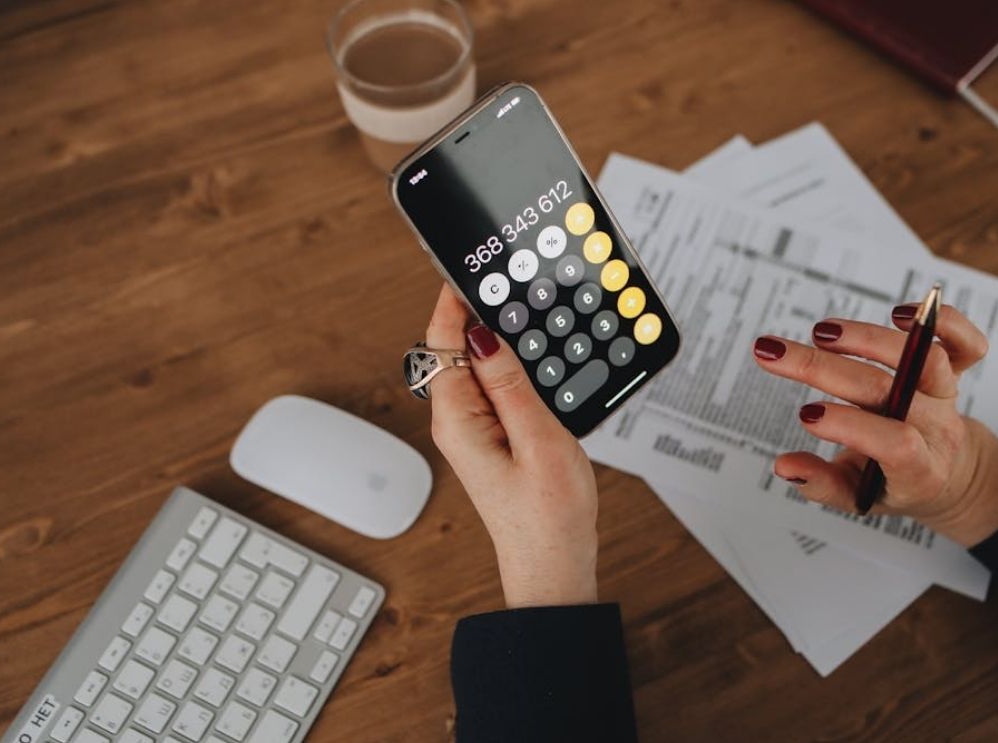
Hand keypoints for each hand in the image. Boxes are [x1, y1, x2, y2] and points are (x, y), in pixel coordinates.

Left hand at [426, 285, 598, 606]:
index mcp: (458, 421)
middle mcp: (458, 422)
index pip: (442, 342)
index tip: (472, 267)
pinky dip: (517, 367)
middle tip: (516, 284)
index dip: (455, 301)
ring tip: (531, 316)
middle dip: (484, 314)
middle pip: (459, 349)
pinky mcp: (495, 435)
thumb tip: (481, 335)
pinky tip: (540, 360)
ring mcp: (476, 429)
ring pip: (482, 366)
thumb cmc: (547, 517)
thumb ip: (510, 384)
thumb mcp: (538, 441)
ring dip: (504, 341)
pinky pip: (499, 387)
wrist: (555, 565)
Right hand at [752, 304, 997, 546]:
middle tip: (774, 354)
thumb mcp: (857, 497)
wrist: (947, 474)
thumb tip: (784, 465)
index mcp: (918, 470)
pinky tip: (900, 314)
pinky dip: (946, 321)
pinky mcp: (958, 371)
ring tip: (819, 332)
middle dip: (824, 368)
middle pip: (890, 391)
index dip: (851, 426)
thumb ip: (822, 484)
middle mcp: (939, 429)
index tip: (805, 413)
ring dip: (869, 338)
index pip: (895, 443)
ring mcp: (950, 396)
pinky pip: (967, 343)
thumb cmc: (894, 483)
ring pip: (923, 357)